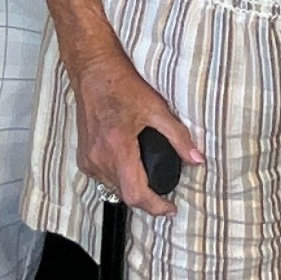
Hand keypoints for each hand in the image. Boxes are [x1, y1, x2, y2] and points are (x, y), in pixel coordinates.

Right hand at [73, 50, 201, 217]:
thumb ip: (178, 136)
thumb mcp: (156, 108)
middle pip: (125, 195)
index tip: (170, 208)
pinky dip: (117, 179)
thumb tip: (197, 159)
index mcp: (118, 148)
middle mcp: (99, 158)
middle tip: (164, 195)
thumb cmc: (123, 85)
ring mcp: (89, 159)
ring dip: (131, 190)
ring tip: (149, 181)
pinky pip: (102, 178)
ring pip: (113, 189)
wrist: (93, 71)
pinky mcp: (83, 156)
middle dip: (146, 199)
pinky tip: (128, 168)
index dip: (155, 207)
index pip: (136, 194)